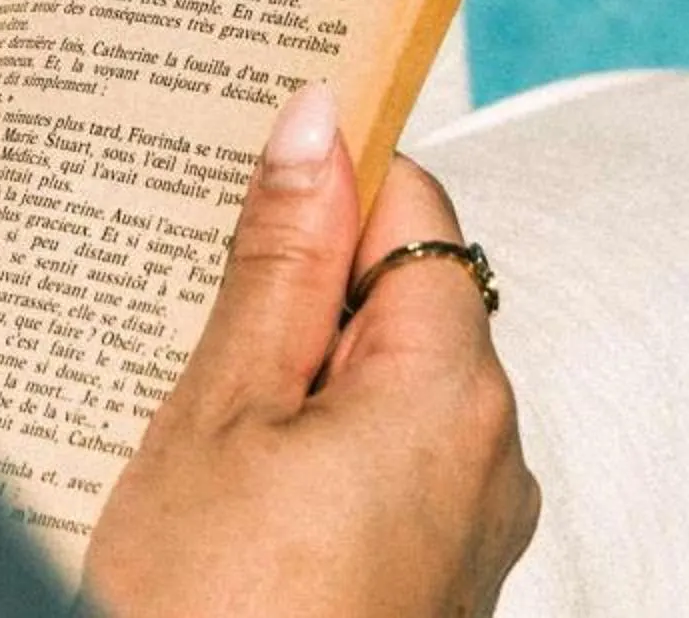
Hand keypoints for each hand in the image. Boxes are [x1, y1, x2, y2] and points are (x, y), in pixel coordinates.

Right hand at [85, 84, 539, 617]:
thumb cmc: (208, 615)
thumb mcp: (220, 418)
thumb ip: (281, 261)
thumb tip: (318, 120)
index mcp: (456, 387)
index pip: (418, 206)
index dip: (333, 176)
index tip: (247, 171)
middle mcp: (496, 454)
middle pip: (410, 299)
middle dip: (308, 283)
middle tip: (192, 294)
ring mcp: (476, 529)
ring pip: (396, 389)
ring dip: (308, 374)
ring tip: (197, 400)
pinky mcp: (443, 584)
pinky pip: (395, 469)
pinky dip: (325, 450)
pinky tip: (235, 479)